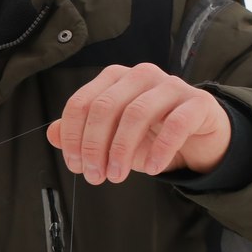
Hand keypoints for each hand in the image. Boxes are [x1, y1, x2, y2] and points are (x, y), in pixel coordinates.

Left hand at [47, 63, 230, 184]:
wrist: (199, 137)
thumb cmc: (151, 134)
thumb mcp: (112, 138)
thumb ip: (82, 134)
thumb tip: (52, 134)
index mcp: (114, 78)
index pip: (82, 102)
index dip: (73, 136)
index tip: (75, 166)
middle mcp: (140, 75)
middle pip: (105, 107)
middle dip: (94, 145)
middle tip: (95, 176)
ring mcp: (170, 85)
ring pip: (137, 113)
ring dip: (122, 150)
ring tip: (117, 176)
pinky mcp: (197, 102)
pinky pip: (175, 123)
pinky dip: (160, 149)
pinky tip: (152, 169)